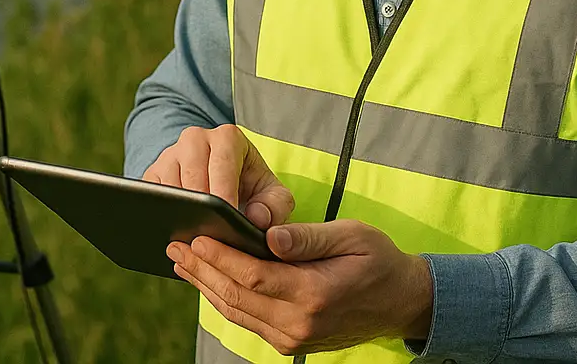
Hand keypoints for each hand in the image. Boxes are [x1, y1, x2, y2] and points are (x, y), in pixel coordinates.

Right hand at [141, 124, 294, 228]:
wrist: (225, 179)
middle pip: (192, 172)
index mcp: (227, 137)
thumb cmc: (251, 187)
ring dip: (179, 211)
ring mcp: (170, 155)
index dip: (225, 192)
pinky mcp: (152, 173)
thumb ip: (275, 207)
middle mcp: (195, 139)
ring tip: (194, 239)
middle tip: (210, 234)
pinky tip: (175, 234)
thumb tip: (257, 219)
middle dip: (201, 205)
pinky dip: (160, 214)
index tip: (228, 219)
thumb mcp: (272, 194)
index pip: (223, 163)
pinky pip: (150, 194)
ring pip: (169, 184)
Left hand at [167, 219, 432, 355]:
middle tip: (175, 246)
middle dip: (202, 270)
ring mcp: (293, 338)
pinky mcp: (290, 342)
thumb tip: (268, 234)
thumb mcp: (352, 236)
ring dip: (206, 285)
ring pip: (236, 312)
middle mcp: (299, 323)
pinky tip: (209, 280)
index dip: (220, 257)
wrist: (400, 303)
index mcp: (314, 294)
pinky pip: (248, 320)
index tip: (196, 237)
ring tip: (182, 260)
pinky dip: (224, 299)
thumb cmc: (378, 260)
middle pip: (237, 296)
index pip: (253, 276)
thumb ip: (308, 237)